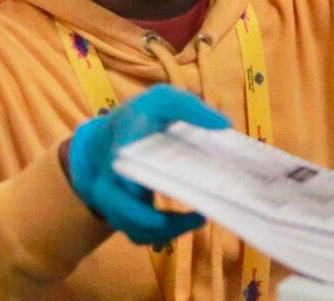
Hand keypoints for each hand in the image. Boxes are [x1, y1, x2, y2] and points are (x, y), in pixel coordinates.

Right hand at [67, 84, 230, 243]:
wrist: (109, 138)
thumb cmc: (141, 118)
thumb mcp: (162, 100)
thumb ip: (190, 107)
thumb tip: (224, 126)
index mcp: (122, 146)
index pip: (123, 164)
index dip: (138, 183)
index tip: (164, 191)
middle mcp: (110, 178)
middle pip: (124, 209)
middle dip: (159, 220)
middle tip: (198, 217)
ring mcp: (113, 201)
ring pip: (134, 228)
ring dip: (169, 230)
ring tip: (199, 218)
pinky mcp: (122, 215)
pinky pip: (140, 235)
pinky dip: (164, 234)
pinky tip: (189, 222)